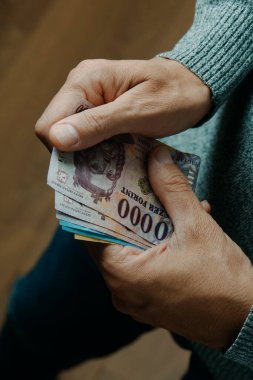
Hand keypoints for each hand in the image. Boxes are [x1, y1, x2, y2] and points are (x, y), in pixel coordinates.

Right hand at [35, 57, 210, 150]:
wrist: (194, 88)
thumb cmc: (173, 95)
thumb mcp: (138, 112)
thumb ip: (98, 124)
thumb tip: (57, 138)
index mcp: (85, 80)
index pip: (50, 123)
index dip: (63, 149)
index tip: (89, 165)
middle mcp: (81, 88)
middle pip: (57, 133)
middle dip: (76, 154)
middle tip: (103, 169)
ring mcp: (90, 101)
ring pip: (72, 138)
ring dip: (87, 155)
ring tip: (112, 164)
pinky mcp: (100, 114)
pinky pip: (87, 137)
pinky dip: (97, 152)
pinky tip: (115, 159)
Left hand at [89, 145, 252, 348]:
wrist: (248, 322)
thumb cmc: (223, 281)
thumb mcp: (196, 226)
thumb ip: (172, 188)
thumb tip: (156, 156)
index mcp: (123, 274)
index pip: (92, 231)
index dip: (100, 203)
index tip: (108, 181)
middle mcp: (122, 290)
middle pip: (113, 239)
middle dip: (129, 210)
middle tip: (138, 183)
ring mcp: (135, 299)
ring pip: (131, 250)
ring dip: (147, 225)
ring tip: (166, 202)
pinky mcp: (150, 301)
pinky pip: (144, 265)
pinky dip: (156, 244)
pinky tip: (180, 226)